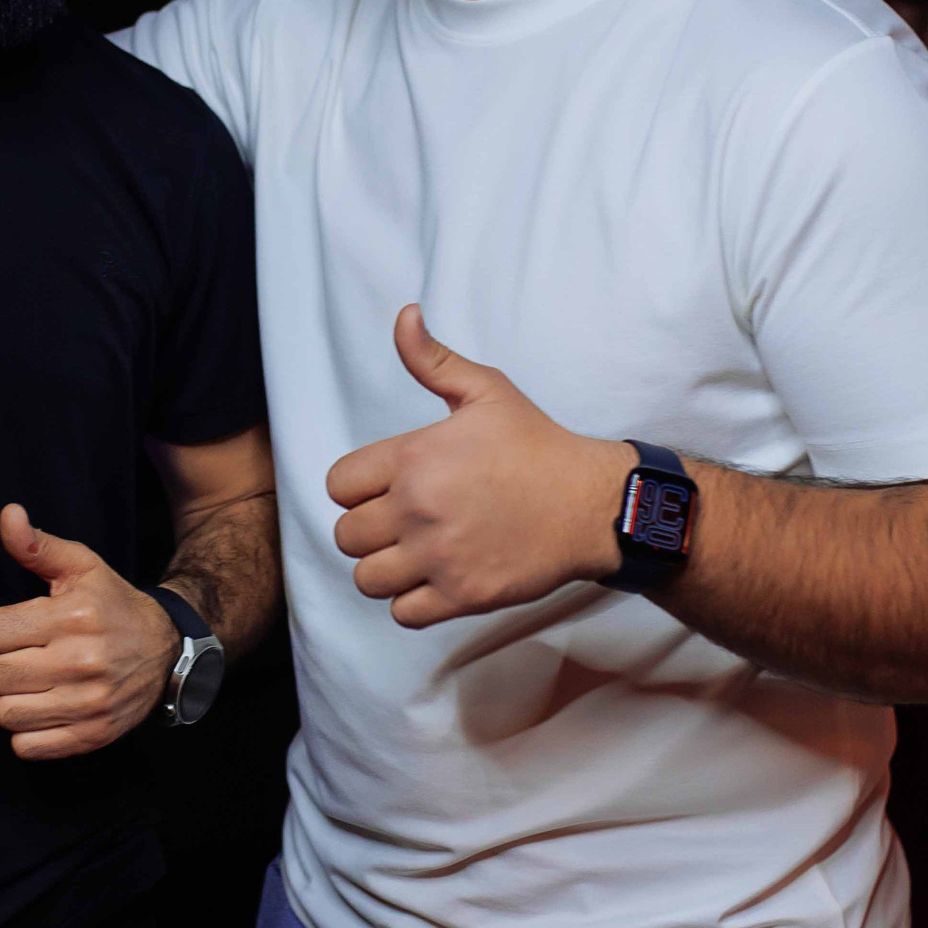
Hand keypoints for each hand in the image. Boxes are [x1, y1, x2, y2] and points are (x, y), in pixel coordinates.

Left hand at [0, 506, 180, 758]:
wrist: (168, 649)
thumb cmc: (113, 604)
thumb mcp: (81, 567)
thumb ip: (36, 545)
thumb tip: (8, 514)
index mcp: (75, 616)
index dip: (3, 628)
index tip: (25, 627)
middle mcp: (83, 662)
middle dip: (5, 664)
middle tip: (29, 656)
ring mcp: (89, 703)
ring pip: (6, 714)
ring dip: (14, 699)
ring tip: (35, 684)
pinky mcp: (93, 736)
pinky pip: (28, 747)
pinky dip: (28, 733)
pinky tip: (45, 709)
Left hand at [327, 307, 630, 628]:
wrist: (590, 504)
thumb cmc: (537, 446)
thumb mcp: (485, 392)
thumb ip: (433, 360)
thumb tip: (405, 315)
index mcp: (414, 457)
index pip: (337, 486)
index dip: (356, 489)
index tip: (386, 489)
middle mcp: (418, 508)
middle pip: (346, 536)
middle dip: (368, 530)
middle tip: (403, 523)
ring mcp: (438, 556)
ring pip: (367, 579)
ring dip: (385, 570)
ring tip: (414, 555)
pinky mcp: (461, 595)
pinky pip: (402, 613)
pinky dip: (412, 602)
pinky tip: (435, 580)